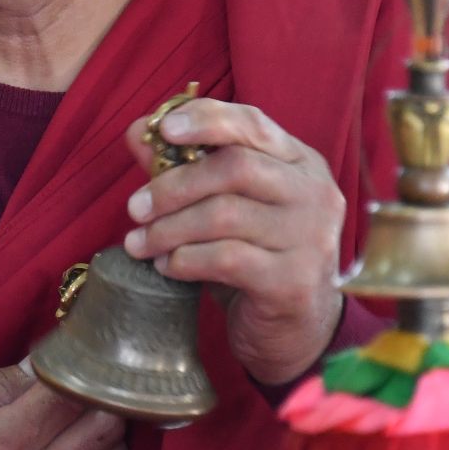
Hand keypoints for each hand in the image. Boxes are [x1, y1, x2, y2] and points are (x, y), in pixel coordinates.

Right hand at [0, 363, 126, 449]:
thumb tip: (42, 362)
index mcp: (7, 441)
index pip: (70, 392)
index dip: (79, 364)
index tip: (75, 348)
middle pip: (105, 420)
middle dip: (99, 391)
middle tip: (80, 374)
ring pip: (114, 448)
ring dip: (104, 420)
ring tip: (79, 404)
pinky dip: (102, 449)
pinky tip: (77, 435)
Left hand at [123, 99, 344, 385]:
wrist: (294, 330)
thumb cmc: (254, 255)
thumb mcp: (223, 204)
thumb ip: (184, 165)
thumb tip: (139, 131)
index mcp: (300, 162)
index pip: (253, 123)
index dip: (206, 119)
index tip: (163, 129)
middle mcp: (314, 193)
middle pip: (234, 168)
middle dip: (173, 185)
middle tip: (134, 208)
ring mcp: (311, 238)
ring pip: (224, 214)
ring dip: (169, 228)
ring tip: (139, 243)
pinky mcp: (295, 281)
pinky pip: (226, 258)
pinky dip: (185, 260)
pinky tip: (166, 266)